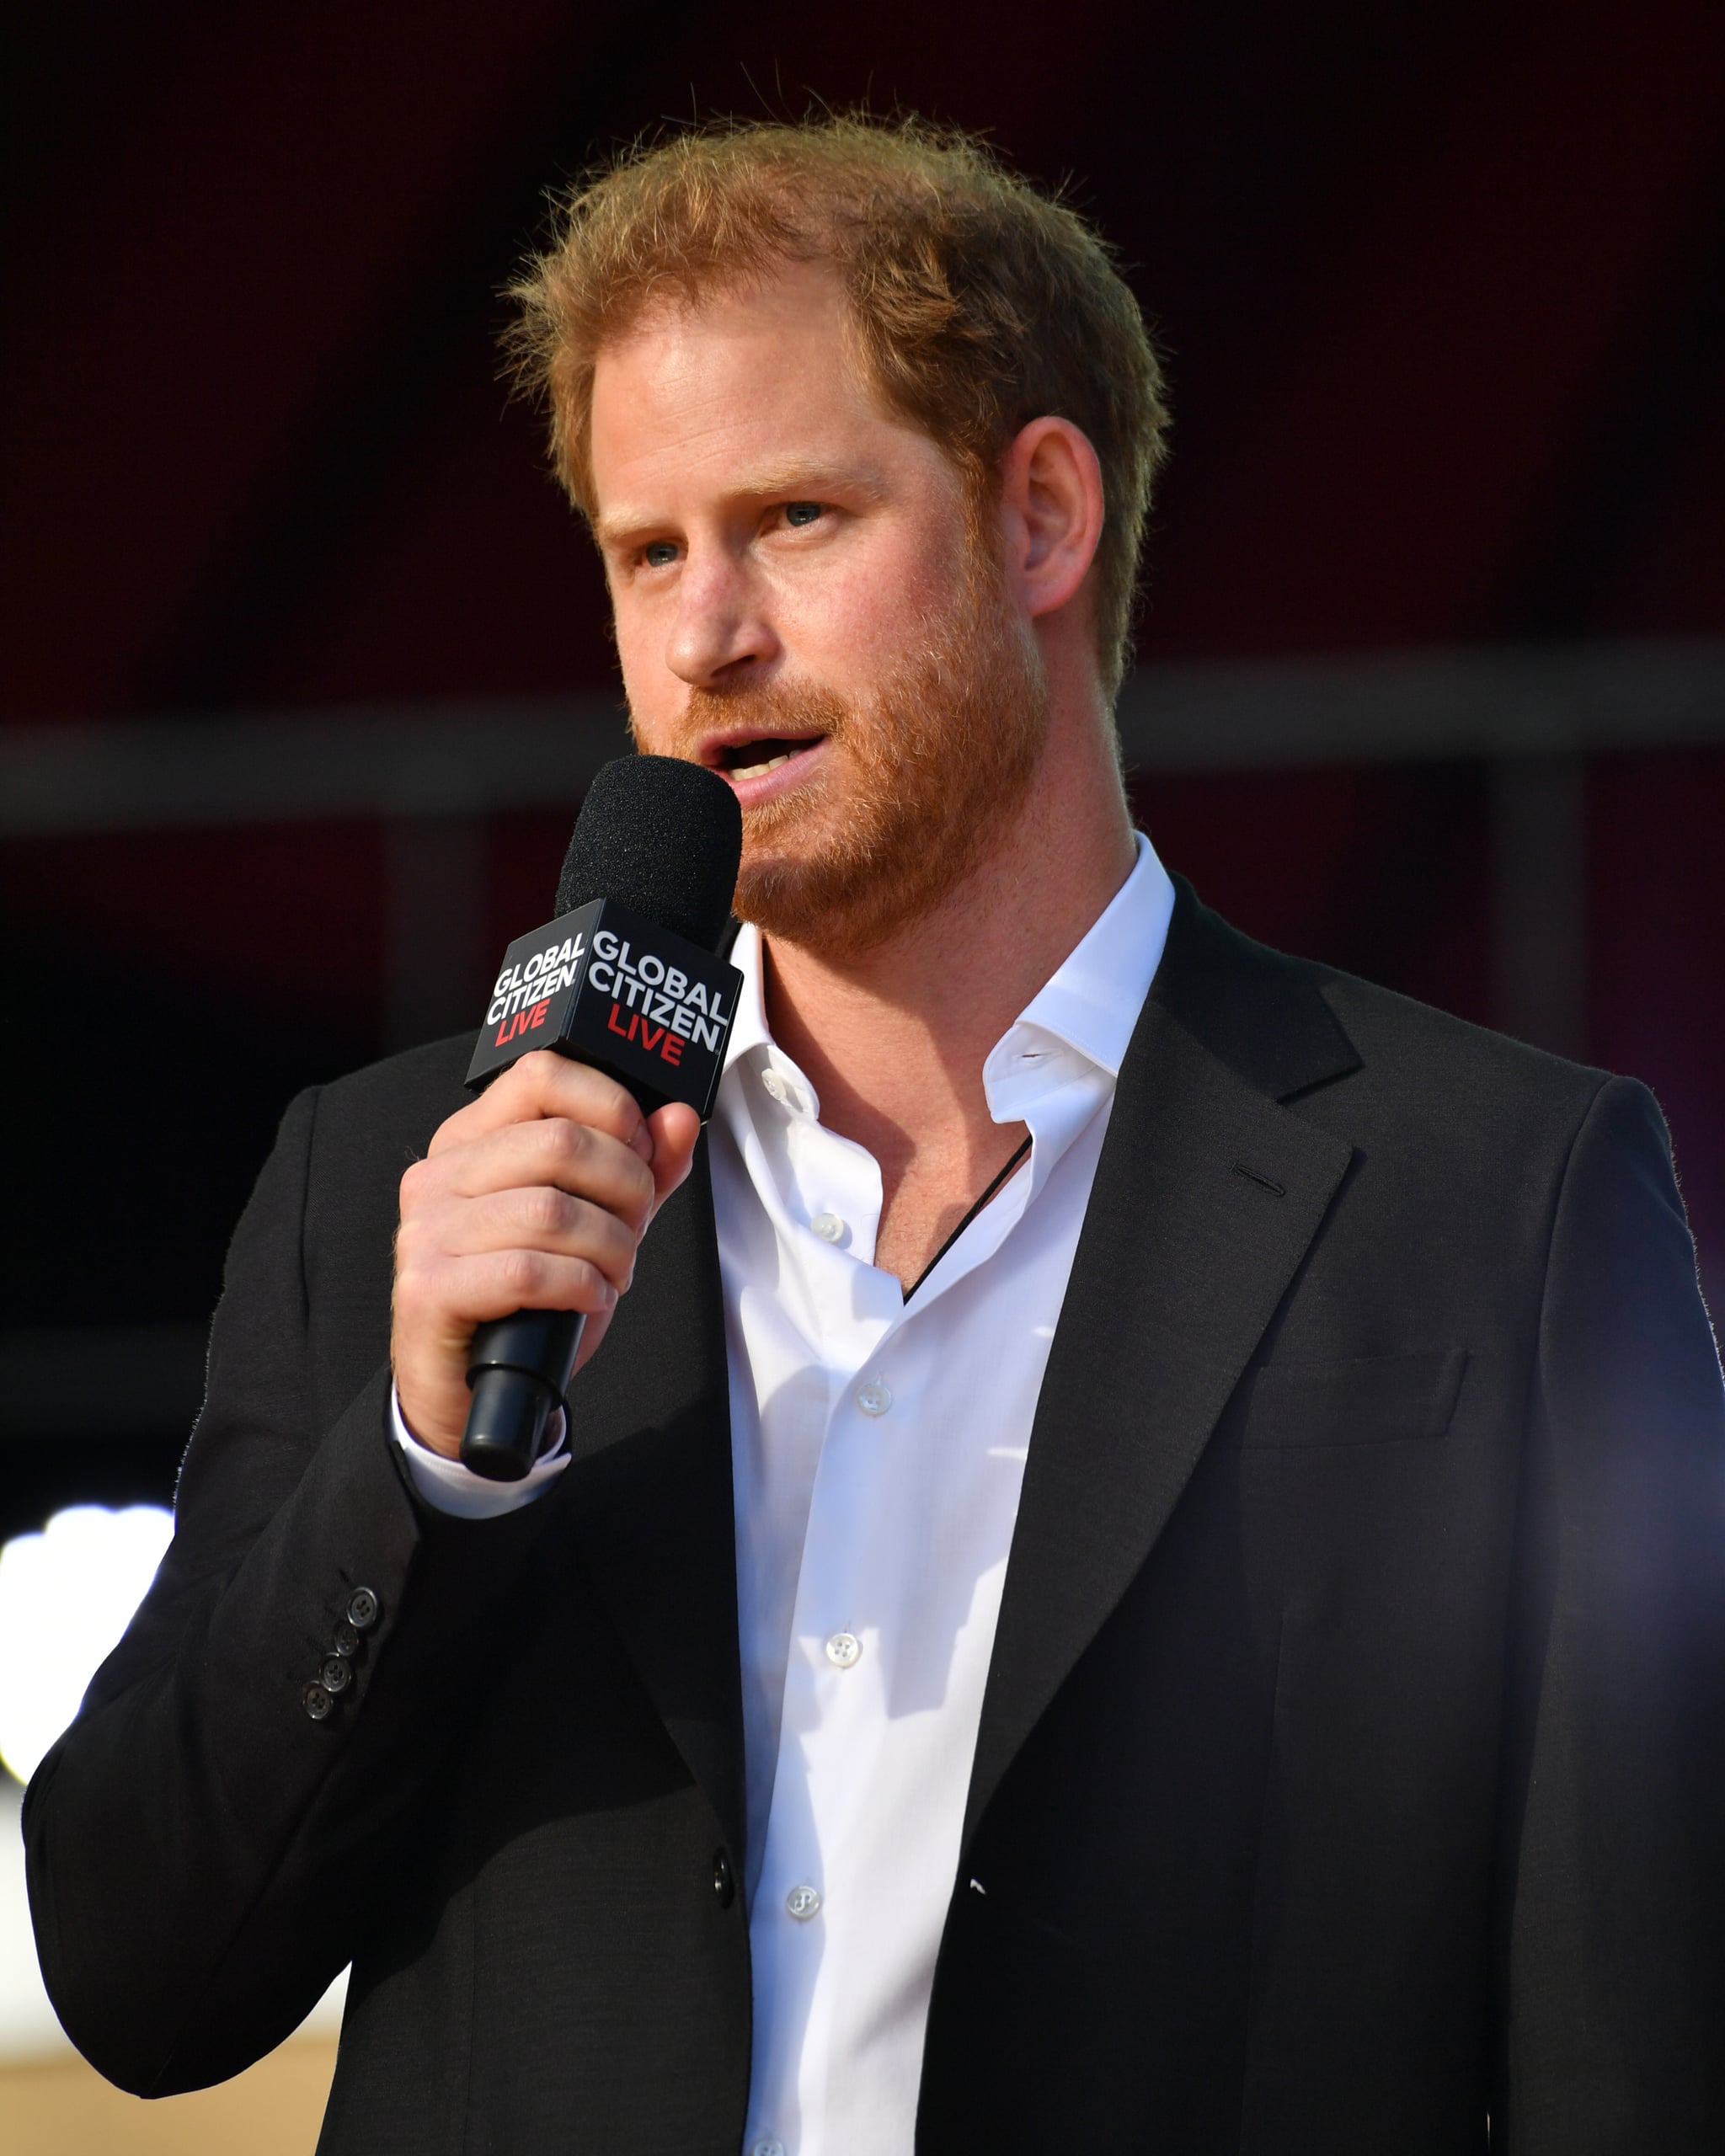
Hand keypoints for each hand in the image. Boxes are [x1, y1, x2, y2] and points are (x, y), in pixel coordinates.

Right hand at [391, 1050, 700, 1458]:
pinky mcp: (428, 1289)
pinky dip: (580, 1286)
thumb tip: (680, 1117)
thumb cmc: (532, 1299)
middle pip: (560, 1142)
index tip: (641, 1150)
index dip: (610, 1105)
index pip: (541, 1074)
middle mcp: (438, 1175)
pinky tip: (590, 1299)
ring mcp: (425, 1231)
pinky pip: (527, 1271)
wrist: (471, 1390)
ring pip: (551, 1211)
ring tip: (616, 1272)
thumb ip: (641, 1169)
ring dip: (611, 1247)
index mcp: (471, 1140)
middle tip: (636, 1227)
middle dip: (626, 1187)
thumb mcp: (596, 1224)